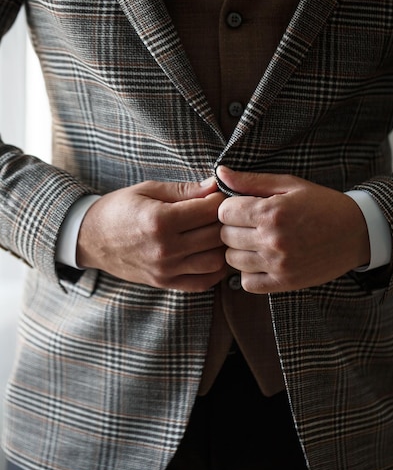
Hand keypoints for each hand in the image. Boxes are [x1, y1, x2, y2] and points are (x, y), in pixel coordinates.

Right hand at [77, 178, 227, 291]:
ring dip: (222, 247)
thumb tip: (215, 186)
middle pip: (216, 236)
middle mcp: (165, 248)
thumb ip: (184, 190)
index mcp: (160, 220)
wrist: (90, 238)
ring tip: (216, 233)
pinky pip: (203, 282)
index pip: (210, 211)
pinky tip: (209, 253)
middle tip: (223, 214)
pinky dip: (214, 270)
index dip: (221, 200)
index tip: (221, 195)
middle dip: (225, 222)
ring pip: (215, 262)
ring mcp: (166, 270)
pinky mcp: (165, 283)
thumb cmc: (119, 208)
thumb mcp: (148, 189)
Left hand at [217, 166, 369, 293]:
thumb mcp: (289, 185)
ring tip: (255, 242)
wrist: (357, 232)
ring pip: (231, 260)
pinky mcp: (284, 283)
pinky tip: (261, 261)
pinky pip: (247, 283)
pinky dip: (249, 273)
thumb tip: (220, 172)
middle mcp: (272, 240)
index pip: (223, 212)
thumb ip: (251, 181)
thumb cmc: (321, 204)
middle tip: (249, 225)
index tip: (241, 208)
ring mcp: (278, 264)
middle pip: (224, 236)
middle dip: (232, 228)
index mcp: (271, 212)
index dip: (229, 208)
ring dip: (239, 251)